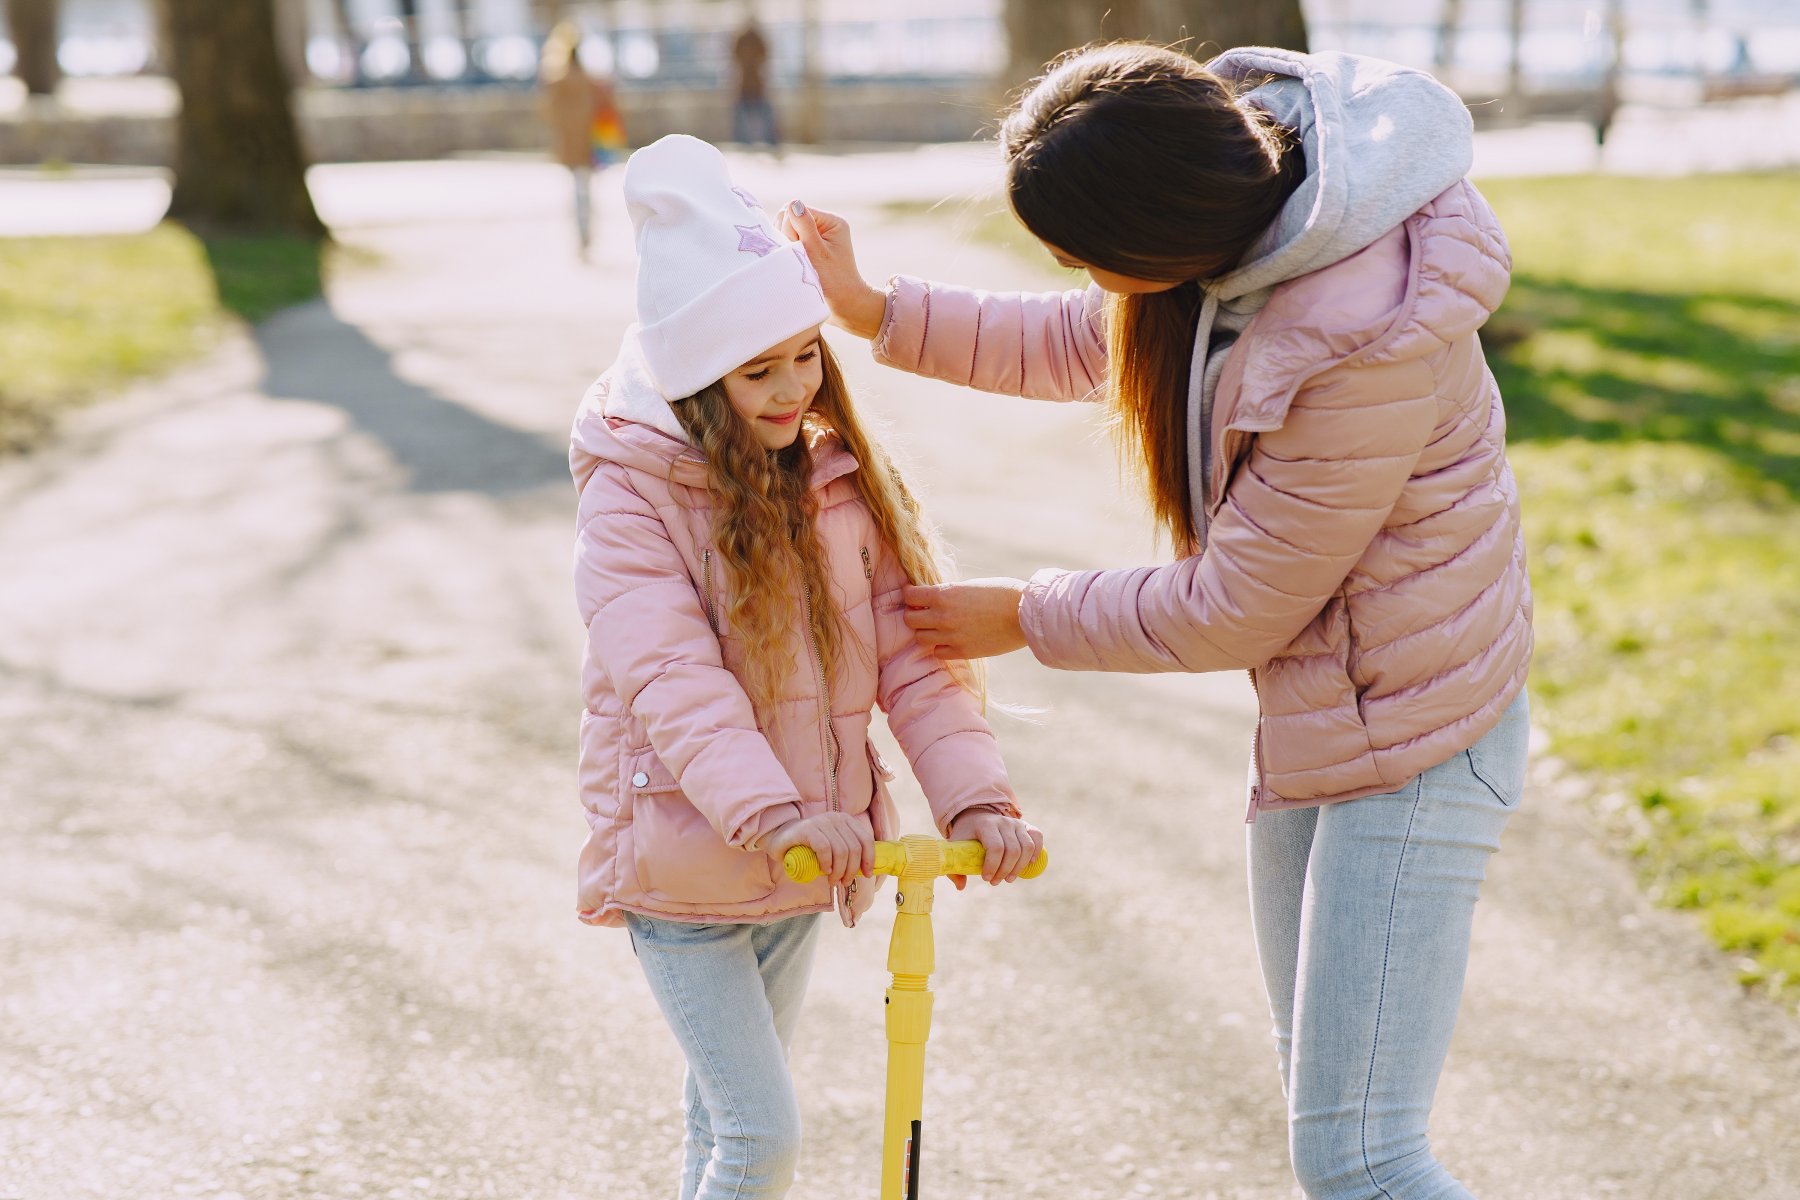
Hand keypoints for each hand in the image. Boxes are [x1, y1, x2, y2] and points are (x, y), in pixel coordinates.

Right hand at [765, 812, 874, 886]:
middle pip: (854, 848)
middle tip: (844, 882)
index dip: (869, 858)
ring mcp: (822, 822)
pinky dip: (827, 863)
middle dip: (852, 870)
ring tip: (833, 880)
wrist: (780, 837)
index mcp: (846, 820)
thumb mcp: (832, 846)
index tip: (867, 874)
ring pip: (841, 851)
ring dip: (839, 871)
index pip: (865, 839)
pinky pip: (824, 849)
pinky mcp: (807, 829)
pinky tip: (825, 871)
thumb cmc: (809, 846)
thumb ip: (846, 852)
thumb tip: (865, 870)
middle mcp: (835, 818)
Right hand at [778, 200, 885, 339]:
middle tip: (798, 257)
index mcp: (832, 222)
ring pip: (785, 230)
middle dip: (786, 235)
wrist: (845, 307)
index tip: (799, 249)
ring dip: (785, 244)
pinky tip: (793, 262)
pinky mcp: (809, 248)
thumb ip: (805, 227)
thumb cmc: (834, 282)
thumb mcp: (818, 253)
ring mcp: (816, 237)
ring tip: (797, 262)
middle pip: (789, 217)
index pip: (797, 210)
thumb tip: (794, 202)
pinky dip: (786, 251)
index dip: (790, 228)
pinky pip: (788, 241)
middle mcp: (824, 226)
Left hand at [902, 578, 1028, 660]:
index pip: (910, 596)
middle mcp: (943, 616)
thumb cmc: (1002, 593)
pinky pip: (938, 652)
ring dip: (925, 632)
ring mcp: (951, 636)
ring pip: (920, 638)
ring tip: (937, 628)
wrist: (1025, 614)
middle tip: (923, 613)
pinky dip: (940, 646)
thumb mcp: (970, 586)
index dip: (911, 595)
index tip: (916, 596)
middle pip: (910, 619)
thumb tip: (932, 599)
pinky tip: (950, 640)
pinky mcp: (962, 652)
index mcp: (944, 594)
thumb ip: (949, 594)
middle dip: (914, 614)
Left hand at [946, 809, 1044, 888]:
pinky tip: (1029, 863)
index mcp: (985, 824)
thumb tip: (961, 886)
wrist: (975, 816)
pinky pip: (1037, 837)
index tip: (985, 878)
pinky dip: (1036, 851)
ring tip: (1008, 878)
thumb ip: (956, 867)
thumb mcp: (956, 847)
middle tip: (995, 882)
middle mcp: (1003, 821)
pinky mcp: (1025, 826)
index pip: (996, 847)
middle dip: (1005, 870)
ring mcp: (1015, 823)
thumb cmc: (966, 835)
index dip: (993, 866)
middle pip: (1013, 850)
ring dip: (1019, 867)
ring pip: (1026, 847)